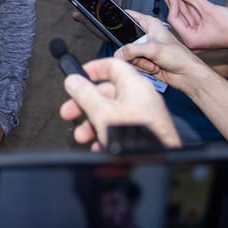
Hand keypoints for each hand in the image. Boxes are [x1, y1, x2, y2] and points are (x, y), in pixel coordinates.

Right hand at [59, 57, 180, 149]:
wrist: (158, 161)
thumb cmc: (139, 137)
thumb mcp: (103, 113)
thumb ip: (86, 95)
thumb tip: (73, 81)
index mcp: (134, 85)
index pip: (112, 65)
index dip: (92, 69)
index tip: (77, 77)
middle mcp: (141, 97)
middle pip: (107, 92)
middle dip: (85, 104)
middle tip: (69, 111)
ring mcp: (144, 115)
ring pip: (113, 112)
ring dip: (93, 123)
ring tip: (82, 136)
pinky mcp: (146, 131)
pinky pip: (122, 127)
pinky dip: (107, 134)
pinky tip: (99, 146)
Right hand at [113, 14, 218, 94]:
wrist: (187, 74)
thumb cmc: (179, 57)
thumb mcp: (154, 49)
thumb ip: (133, 50)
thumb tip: (119, 53)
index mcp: (150, 24)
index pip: (130, 16)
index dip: (120, 17)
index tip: (110, 20)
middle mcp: (147, 35)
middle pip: (126, 39)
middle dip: (131, 50)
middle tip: (140, 53)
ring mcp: (146, 49)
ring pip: (128, 53)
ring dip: (139, 61)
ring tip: (152, 62)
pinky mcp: (146, 61)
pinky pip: (134, 63)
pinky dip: (142, 67)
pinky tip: (153, 68)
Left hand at [160, 0, 227, 53]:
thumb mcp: (209, 9)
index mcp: (190, 39)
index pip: (174, 19)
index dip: (172, 3)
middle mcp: (192, 40)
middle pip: (179, 18)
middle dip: (174, 2)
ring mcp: (199, 36)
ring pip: (188, 17)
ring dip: (183, 4)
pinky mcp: (206, 32)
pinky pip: (196, 18)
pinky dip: (192, 8)